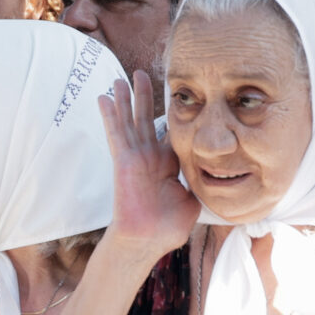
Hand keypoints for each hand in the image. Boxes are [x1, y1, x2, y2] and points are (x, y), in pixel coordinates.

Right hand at [100, 70, 199, 255]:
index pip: (168, 133)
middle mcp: (149, 157)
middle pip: (145, 120)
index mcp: (166, 164)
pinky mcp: (123, 160)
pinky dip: (110, 115)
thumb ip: (196, 182)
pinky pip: (116, 133)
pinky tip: (104, 97)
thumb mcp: (191, 200)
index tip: (174, 97)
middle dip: (143, 98)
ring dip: (124, 99)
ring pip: (129, 121)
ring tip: (121, 78)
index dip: (171, 115)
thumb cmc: (168, 226)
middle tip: (142, 75)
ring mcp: (135, 157)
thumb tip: (210, 176)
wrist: (149, 239)